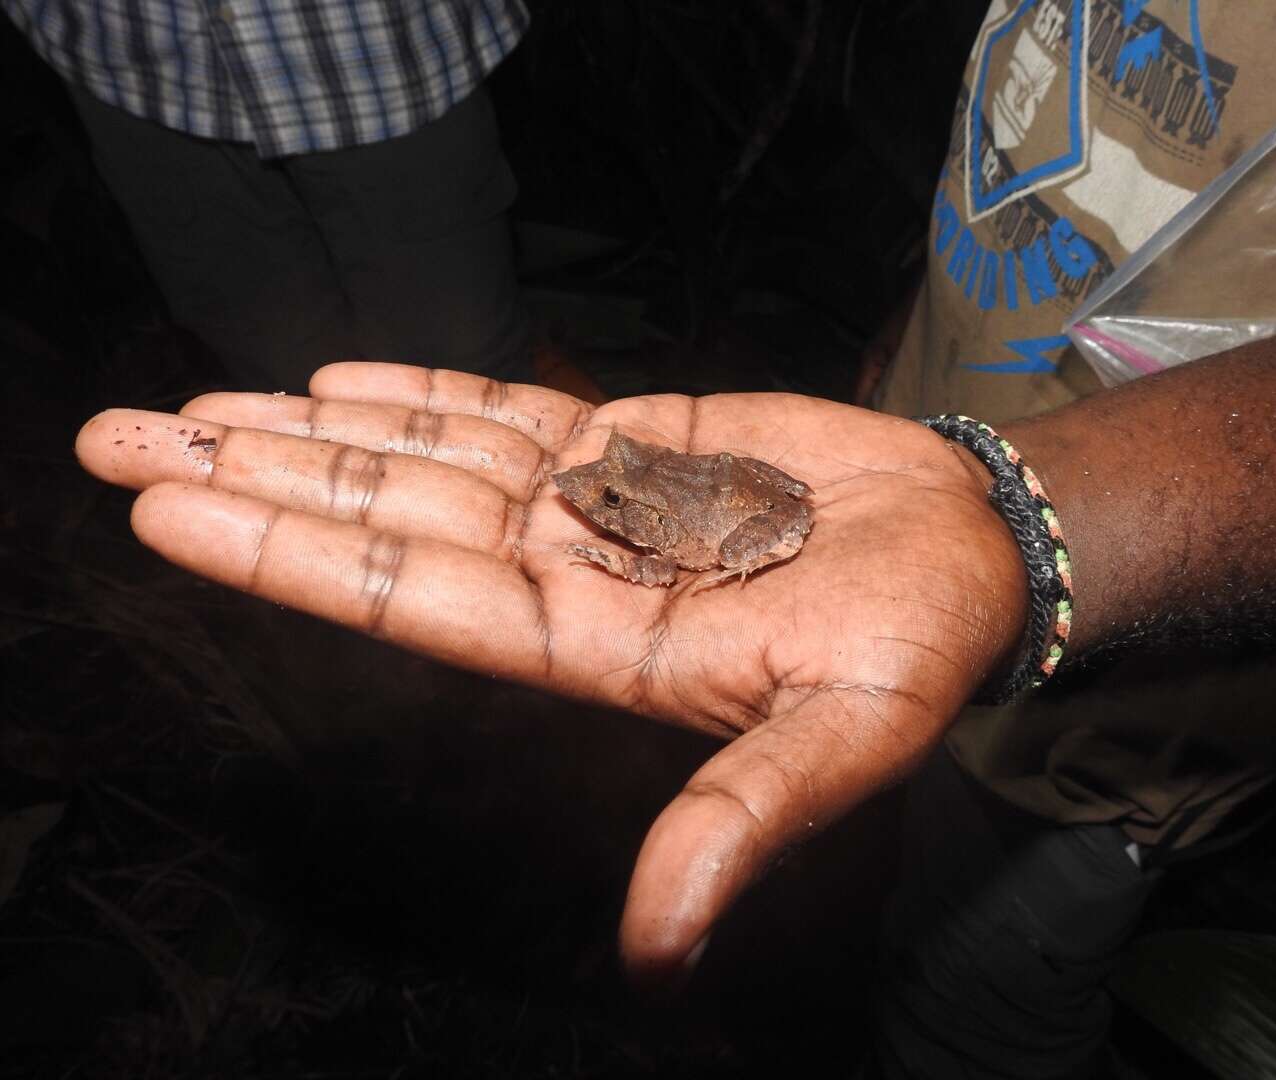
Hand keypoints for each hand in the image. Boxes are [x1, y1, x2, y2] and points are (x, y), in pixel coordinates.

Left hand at [75, 362, 1025, 986]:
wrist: (972, 545)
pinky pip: (512, 413)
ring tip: (196, 401)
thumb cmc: (923, 642)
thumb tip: (658, 957)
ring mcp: (596, 504)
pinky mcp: (637, 441)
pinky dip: (427, 393)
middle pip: (387, 517)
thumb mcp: (847, 738)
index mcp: (600, 649)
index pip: (415, 597)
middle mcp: (572, 575)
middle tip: (119, 437)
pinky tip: (338, 378)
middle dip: (256, 476)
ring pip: (430, 459)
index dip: (295, 553)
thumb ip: (744, 821)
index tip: (175, 510)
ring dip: (313, 426)